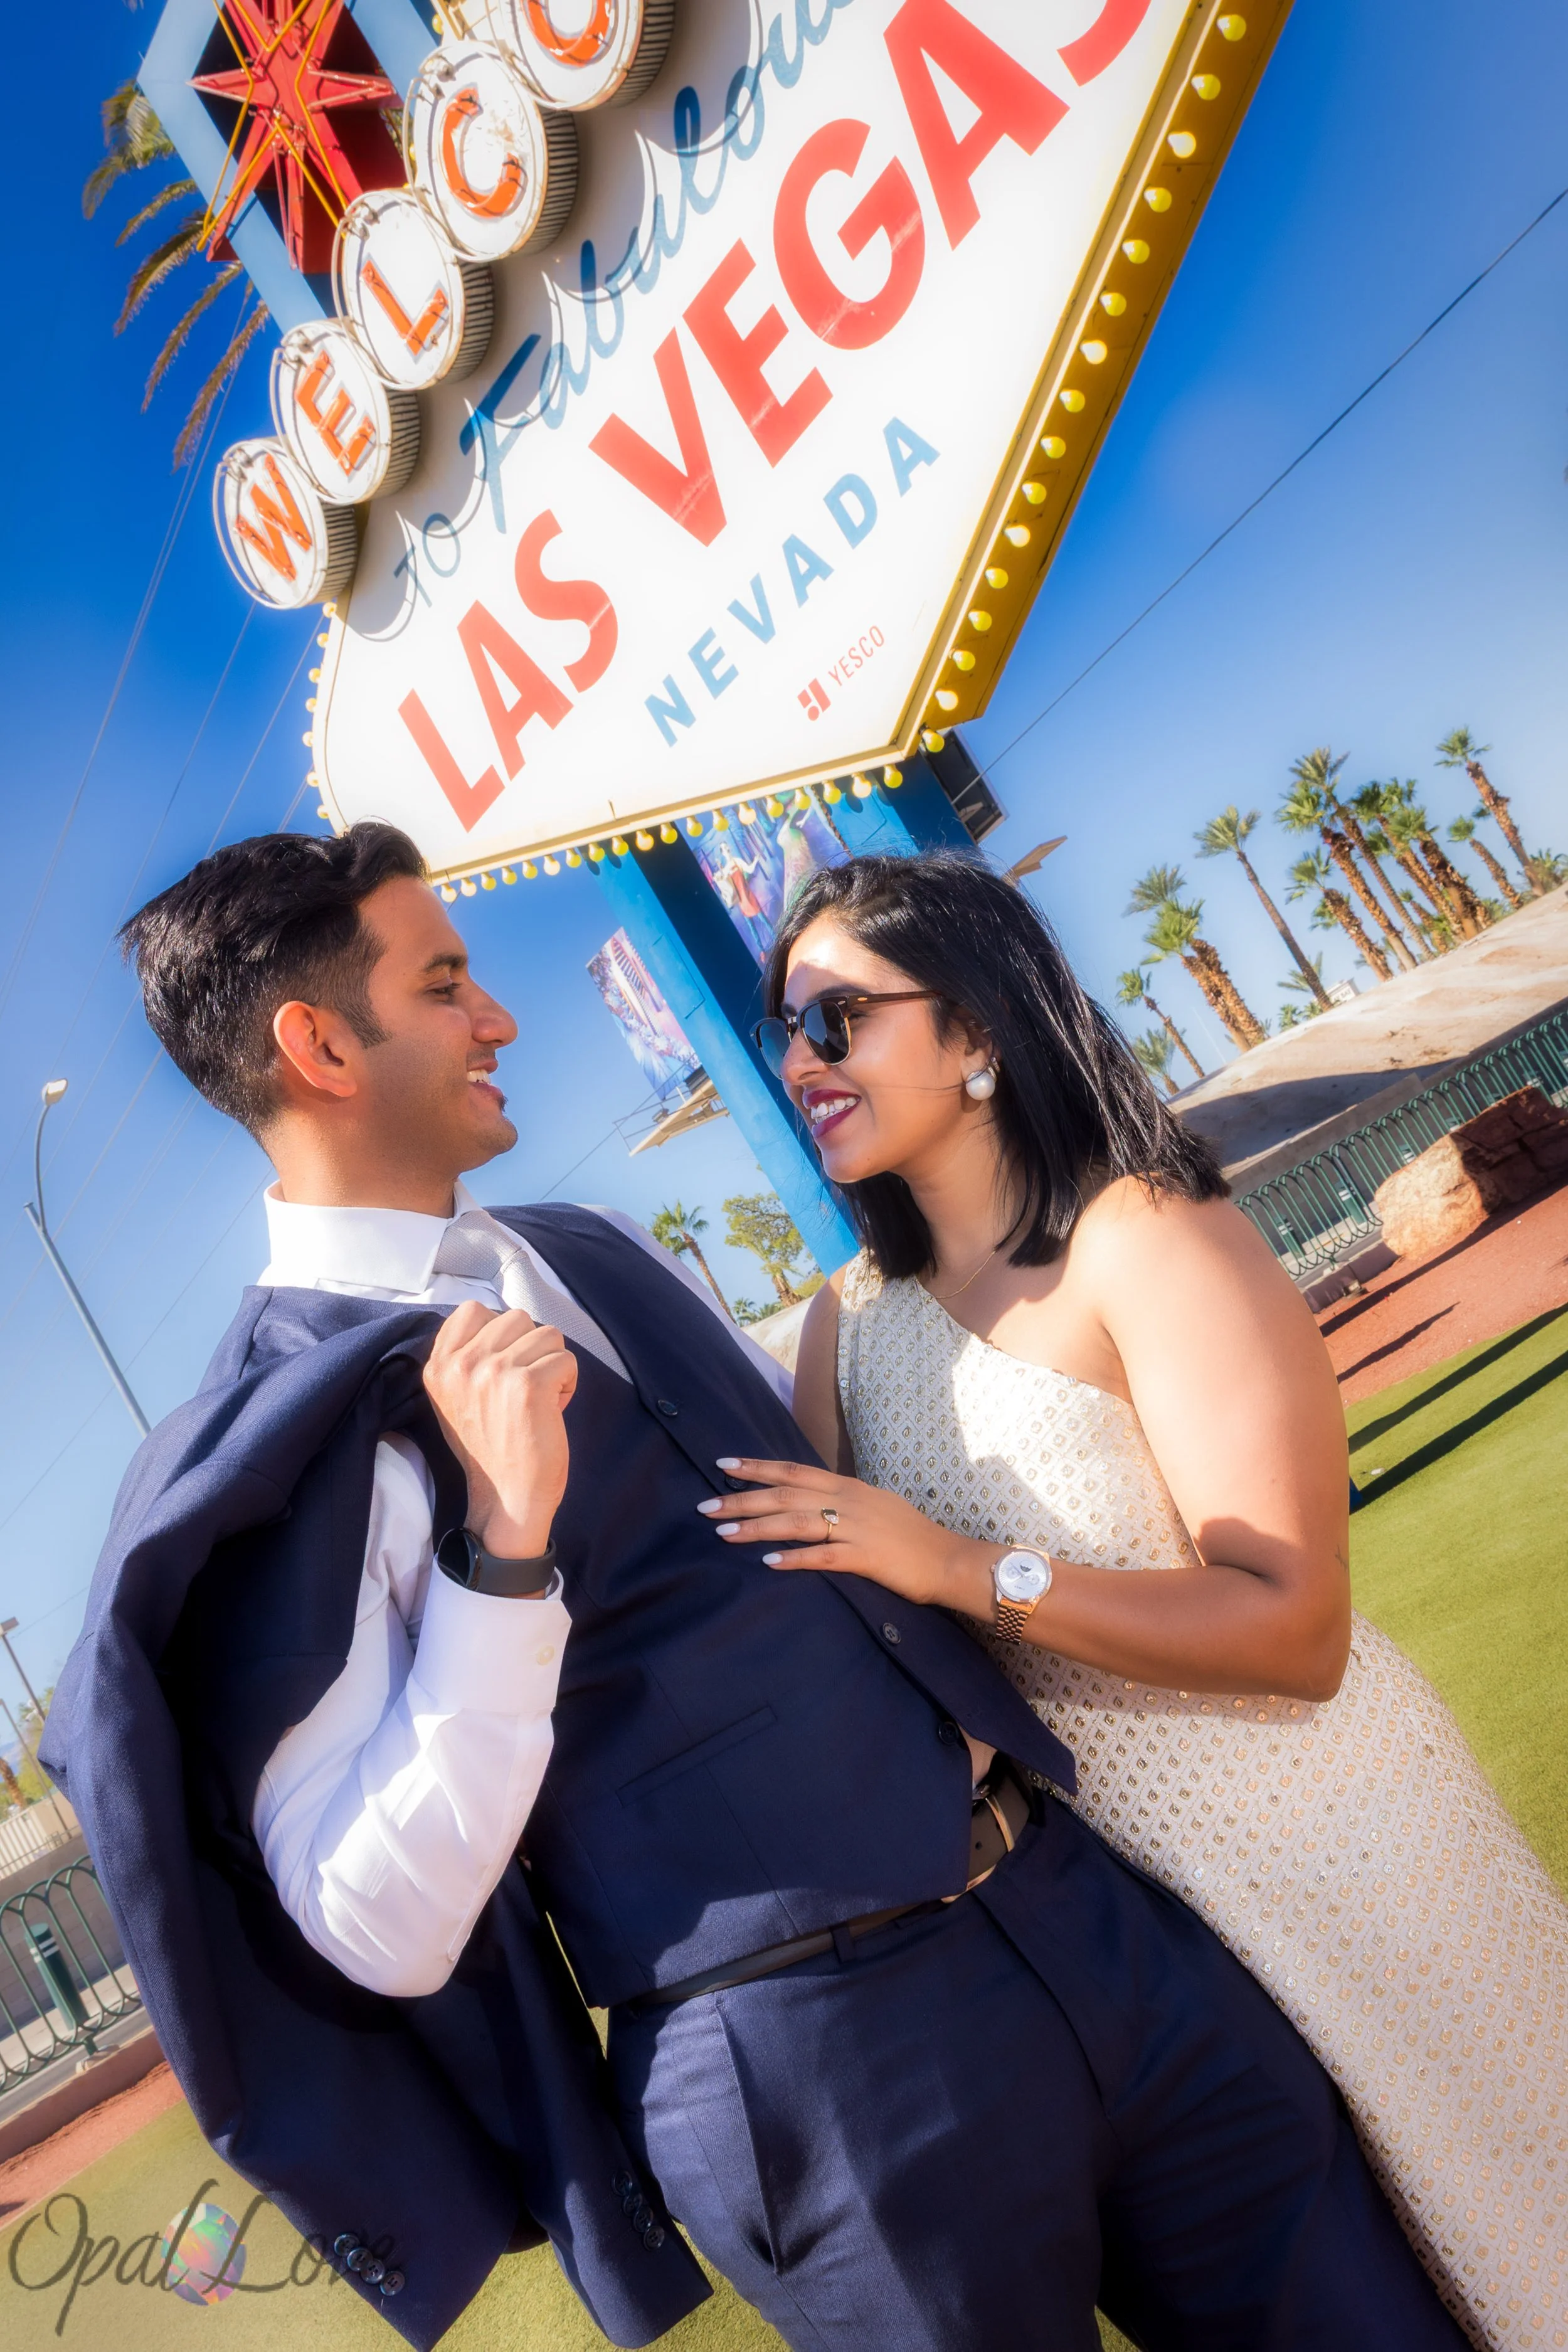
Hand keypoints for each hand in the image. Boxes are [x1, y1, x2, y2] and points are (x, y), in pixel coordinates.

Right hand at [423, 1302, 576, 1556]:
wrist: (507, 1498)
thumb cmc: (491, 1447)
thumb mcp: (456, 1397)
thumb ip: (465, 1357)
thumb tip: (499, 1321)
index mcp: (438, 1366)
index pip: (472, 1310)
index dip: (501, 1333)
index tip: (505, 1365)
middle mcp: (461, 1365)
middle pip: (516, 1318)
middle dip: (531, 1349)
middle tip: (524, 1389)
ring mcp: (493, 1372)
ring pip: (546, 1335)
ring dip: (552, 1365)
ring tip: (539, 1399)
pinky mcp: (528, 1385)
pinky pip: (566, 1359)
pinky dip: (569, 1383)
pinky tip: (553, 1409)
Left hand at [700, 1455, 1000, 1615]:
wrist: (949, 1559)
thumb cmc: (910, 1535)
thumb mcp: (873, 1506)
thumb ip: (841, 1501)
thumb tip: (812, 1500)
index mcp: (847, 1487)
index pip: (793, 1471)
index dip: (757, 1467)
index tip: (722, 1464)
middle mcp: (848, 1501)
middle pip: (785, 1495)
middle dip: (742, 1499)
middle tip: (705, 1507)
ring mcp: (856, 1528)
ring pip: (796, 1523)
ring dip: (756, 1528)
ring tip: (723, 1534)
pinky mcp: (865, 1558)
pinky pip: (823, 1557)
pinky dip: (794, 1559)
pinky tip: (768, 1563)